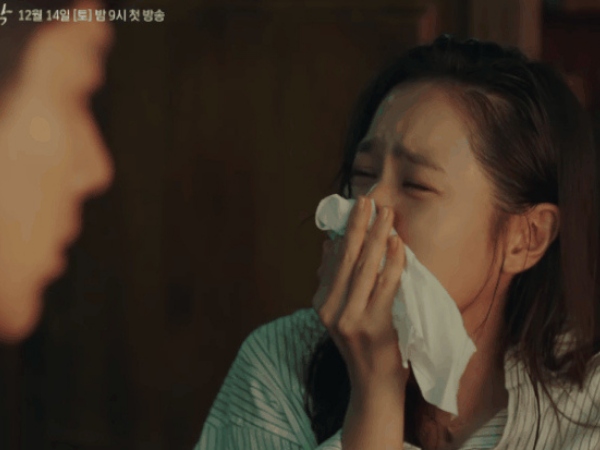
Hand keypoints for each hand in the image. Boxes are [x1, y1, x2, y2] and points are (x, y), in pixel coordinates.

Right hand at [313, 196, 409, 395]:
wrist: (373, 386)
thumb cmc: (362, 346)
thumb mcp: (340, 314)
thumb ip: (334, 281)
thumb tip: (329, 245)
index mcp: (322, 304)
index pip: (333, 260)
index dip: (345, 231)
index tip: (355, 208)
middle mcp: (332, 310)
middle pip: (347, 258)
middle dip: (358, 225)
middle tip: (367, 200)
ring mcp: (352, 318)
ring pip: (365, 267)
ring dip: (376, 236)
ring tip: (385, 213)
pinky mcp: (374, 325)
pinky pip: (386, 284)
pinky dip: (392, 260)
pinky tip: (397, 242)